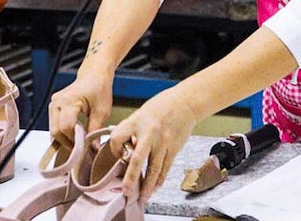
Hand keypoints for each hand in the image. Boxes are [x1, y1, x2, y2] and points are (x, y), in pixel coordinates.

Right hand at [49, 71, 113, 146]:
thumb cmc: (99, 88)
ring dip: (65, 138)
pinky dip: (62, 132)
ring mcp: (53, 103)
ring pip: (53, 130)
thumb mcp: (102, 111)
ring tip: (79, 139)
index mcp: (69, 101)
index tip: (84, 147)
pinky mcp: (53, 106)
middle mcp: (57, 102)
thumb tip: (92, 148)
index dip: (74, 140)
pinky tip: (73, 134)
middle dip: (68, 142)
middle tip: (82, 147)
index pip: (66, 127)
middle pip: (56, 131)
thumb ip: (96, 131)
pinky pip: (54, 125)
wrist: (94, 75)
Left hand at [108, 87, 198, 202]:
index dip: (114, 148)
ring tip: (142, 197)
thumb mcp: (141, 113)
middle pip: (138, 159)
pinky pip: (166, 168)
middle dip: (131, 178)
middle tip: (126, 191)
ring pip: (154, 169)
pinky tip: (156, 187)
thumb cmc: (162, 106)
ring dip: (148, 186)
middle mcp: (150, 133)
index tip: (117, 153)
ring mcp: (163, 142)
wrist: (185, 102)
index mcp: (137, 121)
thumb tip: (124, 148)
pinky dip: (160, 179)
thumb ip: (132, 130)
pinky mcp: (174, 148)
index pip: (118, 138)